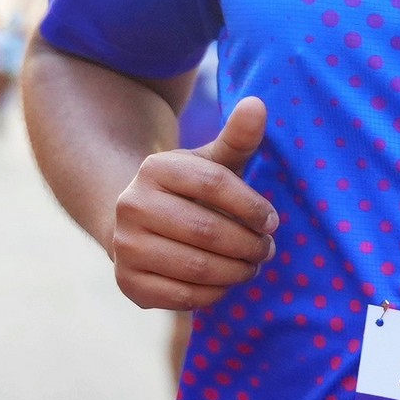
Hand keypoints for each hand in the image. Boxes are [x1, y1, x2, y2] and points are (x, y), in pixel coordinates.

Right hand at [108, 96, 279, 312]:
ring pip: (197, 266)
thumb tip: (257, 104)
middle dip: (248, 244)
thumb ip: (238, 138)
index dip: (251, 206)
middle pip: (207, 230)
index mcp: (155, 168)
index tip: (272, 221)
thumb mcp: (213, 164)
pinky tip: (225, 282)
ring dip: (236, 271)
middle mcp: (132, 205)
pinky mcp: (129, 283)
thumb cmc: (190, 194)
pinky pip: (184, 296)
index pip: (214, 183)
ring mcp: (126, 246)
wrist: (138, 228)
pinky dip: (215, 293)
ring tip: (251, 265)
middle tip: (267, 249)